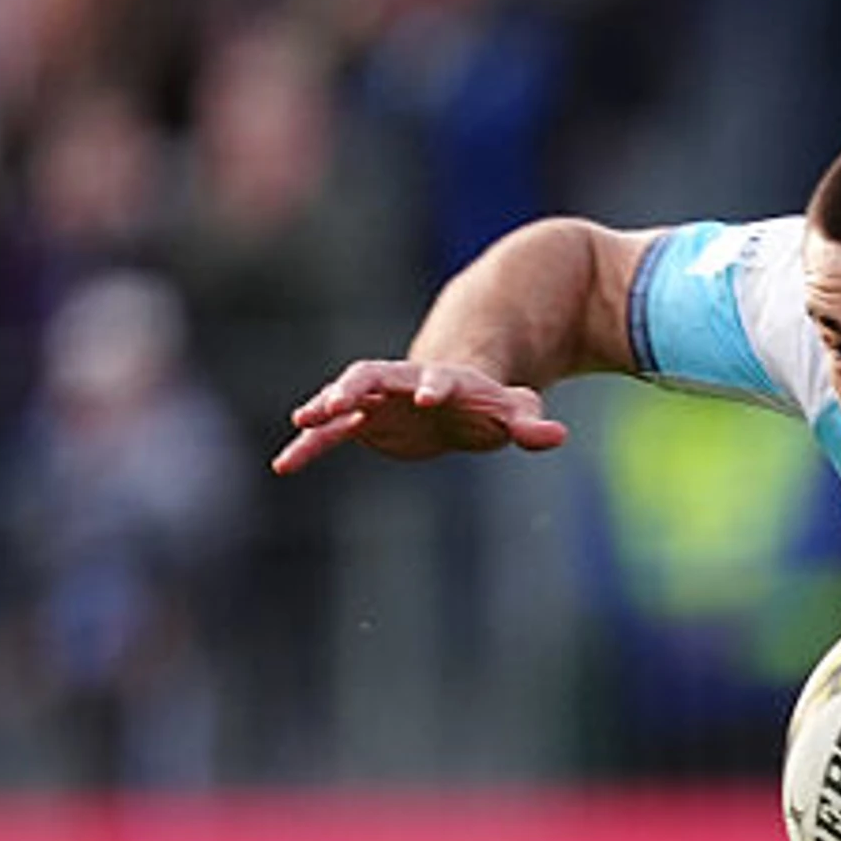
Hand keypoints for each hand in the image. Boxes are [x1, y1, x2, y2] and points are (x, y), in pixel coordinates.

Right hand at [271, 359, 569, 473]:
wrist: (457, 401)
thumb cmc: (489, 404)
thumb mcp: (515, 411)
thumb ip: (531, 423)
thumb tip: (556, 435)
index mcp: (441, 379)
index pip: (436, 378)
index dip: (434, 386)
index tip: (430, 398)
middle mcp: (401, 384)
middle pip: (372, 376)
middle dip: (355, 387)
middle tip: (338, 400)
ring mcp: (377, 401)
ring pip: (343, 399)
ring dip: (324, 408)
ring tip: (303, 421)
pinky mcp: (362, 423)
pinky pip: (329, 435)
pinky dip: (309, 447)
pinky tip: (284, 465)